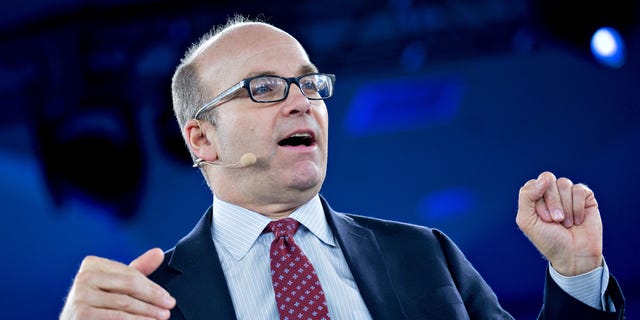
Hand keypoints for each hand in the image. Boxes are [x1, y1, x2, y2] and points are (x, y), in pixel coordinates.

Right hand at [59, 248, 175, 319]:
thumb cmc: (97, 306)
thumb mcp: (116, 286)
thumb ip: (136, 270)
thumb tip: (159, 253)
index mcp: (92, 264)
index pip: (130, 273)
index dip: (152, 286)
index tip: (168, 297)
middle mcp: (83, 277)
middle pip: (129, 286)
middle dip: (153, 297)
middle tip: (169, 306)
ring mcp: (80, 296)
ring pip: (125, 303)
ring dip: (148, 311)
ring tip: (162, 316)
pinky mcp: (81, 314)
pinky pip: (117, 317)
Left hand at [516, 171, 602, 275]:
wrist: (573, 255)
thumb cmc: (548, 239)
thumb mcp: (527, 220)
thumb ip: (527, 196)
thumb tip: (544, 178)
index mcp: (534, 197)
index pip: (533, 184)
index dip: (539, 201)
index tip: (544, 219)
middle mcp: (550, 192)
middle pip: (548, 178)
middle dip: (553, 202)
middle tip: (556, 220)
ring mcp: (568, 194)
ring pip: (564, 183)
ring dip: (566, 207)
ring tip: (566, 223)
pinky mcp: (585, 197)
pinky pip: (580, 189)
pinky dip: (578, 207)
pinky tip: (578, 220)